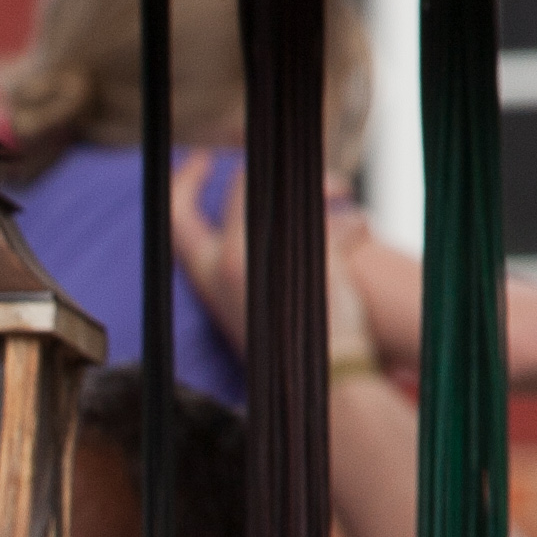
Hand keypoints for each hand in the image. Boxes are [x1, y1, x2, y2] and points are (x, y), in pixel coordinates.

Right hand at [168, 153, 384, 377]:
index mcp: (206, 276)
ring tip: (341, 196)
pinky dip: (353, 223)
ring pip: (290, 193)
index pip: (176, 217)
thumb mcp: (247, 304)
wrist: (322, 377)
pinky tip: (360, 233)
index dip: (184, 182)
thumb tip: (255, 218)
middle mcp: (225, 262)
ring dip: (324, 188)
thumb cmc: (289, 347)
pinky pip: (334, 216)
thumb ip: (243, 263)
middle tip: (302, 176)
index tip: (202, 159)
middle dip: (275, 171)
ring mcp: (266, 257)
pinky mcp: (308, 256)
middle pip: (241, 187)